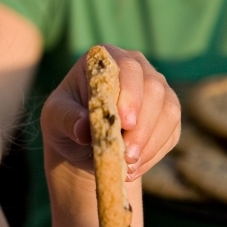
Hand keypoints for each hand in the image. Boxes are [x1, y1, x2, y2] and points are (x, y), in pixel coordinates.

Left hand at [40, 45, 181, 179]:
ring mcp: (157, 91)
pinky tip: (133, 168)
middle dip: (143, 125)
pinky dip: (154, 153)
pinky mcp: (167, 116)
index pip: (128, 67)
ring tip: (127, 166)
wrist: (83, 143)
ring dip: (150, 142)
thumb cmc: (67, 120)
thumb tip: (82, 129)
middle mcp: (138, 68)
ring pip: (169, 111)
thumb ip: (67, 119)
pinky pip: (171, 133)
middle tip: (127, 154)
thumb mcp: (55, 118)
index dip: (131, 93)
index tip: (125, 123)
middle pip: (154, 89)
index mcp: (108, 58)